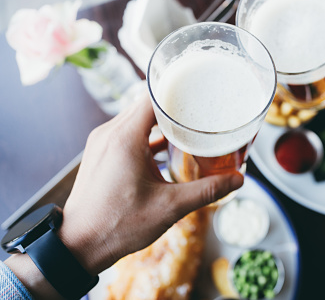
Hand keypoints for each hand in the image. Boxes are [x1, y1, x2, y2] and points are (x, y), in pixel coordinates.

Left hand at [5, 91, 243, 299]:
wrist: (78, 245)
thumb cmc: (118, 225)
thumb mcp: (169, 207)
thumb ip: (206, 190)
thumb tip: (237, 180)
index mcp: (124, 138)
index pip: (153, 96)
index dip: (177, 89)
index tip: (199, 89)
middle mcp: (109, 133)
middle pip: (146, 105)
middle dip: (174, 106)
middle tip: (201, 109)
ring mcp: (102, 143)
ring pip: (136, 119)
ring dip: (160, 121)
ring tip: (188, 126)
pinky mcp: (101, 154)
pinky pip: (127, 133)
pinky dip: (147, 135)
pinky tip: (166, 146)